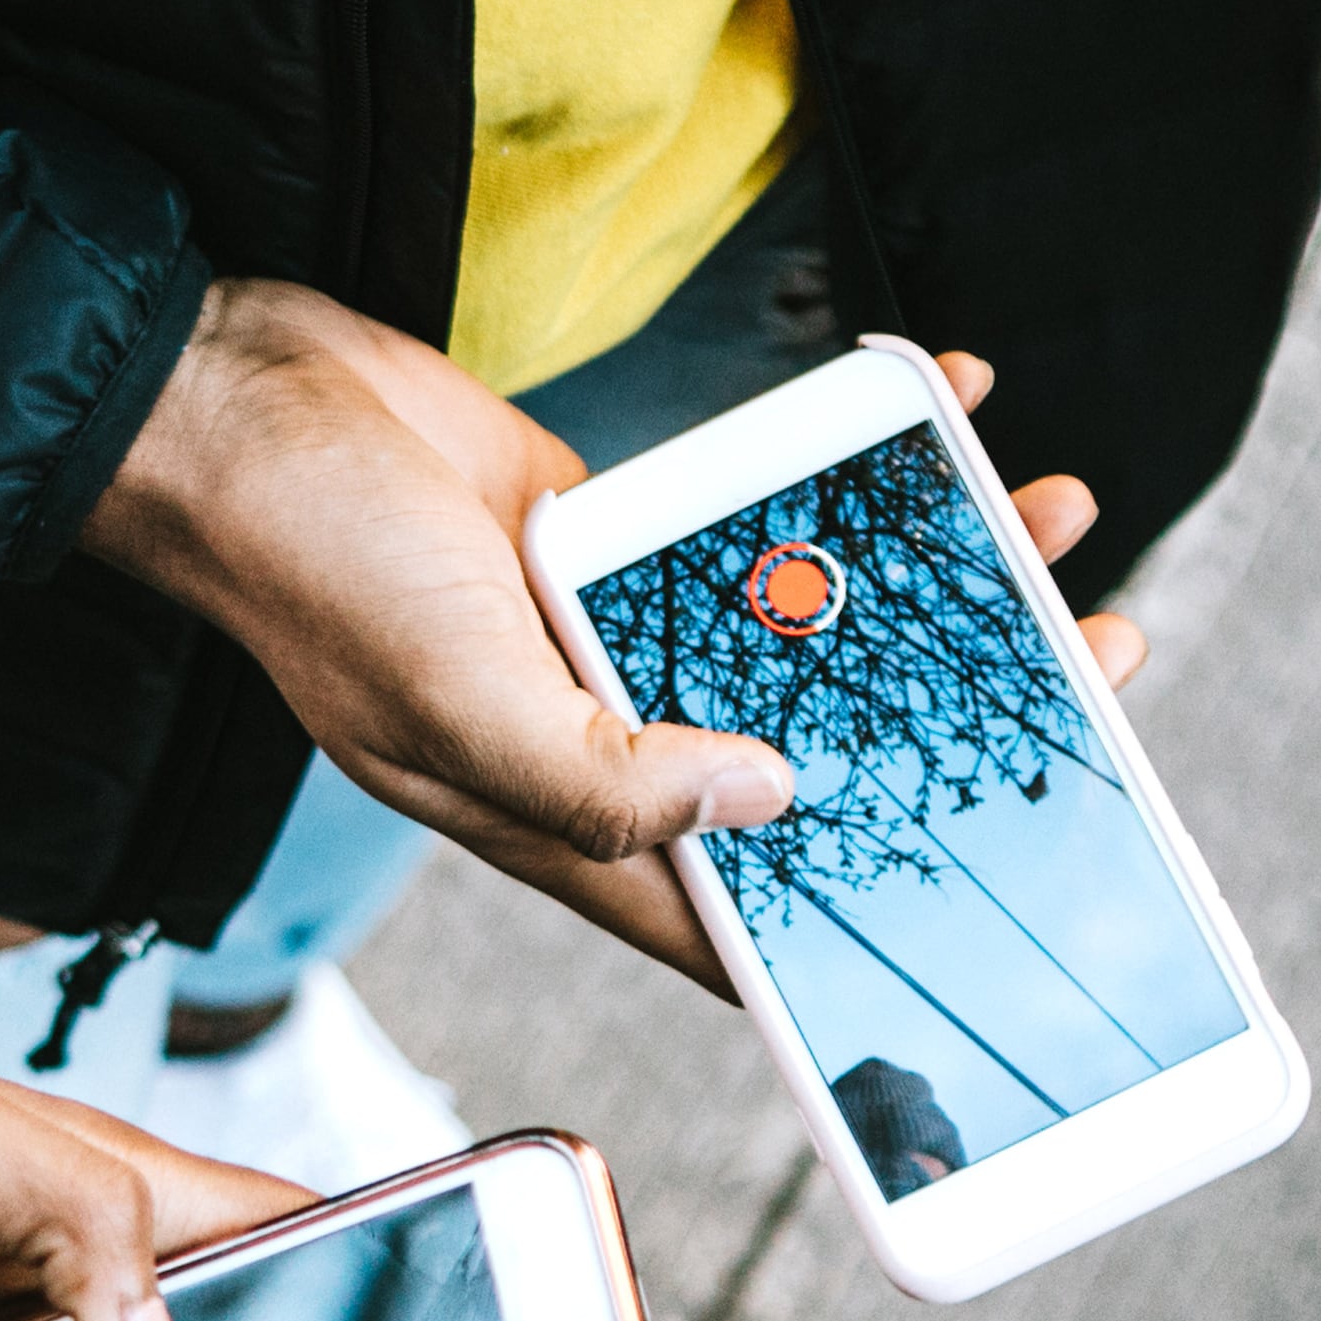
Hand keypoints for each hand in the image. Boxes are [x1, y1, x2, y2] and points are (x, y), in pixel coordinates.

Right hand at [84, 294, 1145, 986]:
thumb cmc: (309, 565)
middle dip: (959, 719)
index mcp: (565, 823)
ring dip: (937, 578)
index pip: (742, 918)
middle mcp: (607, 740)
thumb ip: (604, 773)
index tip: (1008, 890)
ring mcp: (617, 634)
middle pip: (820, 762)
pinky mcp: (620, 533)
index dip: (865, 923)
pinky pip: (766, 516)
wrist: (231, 397)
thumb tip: (768, 799)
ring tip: (1054, 518)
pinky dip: (852, 467)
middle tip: (1089, 657)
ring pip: (814, 629)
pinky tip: (940, 405)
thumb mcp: (454, 697)